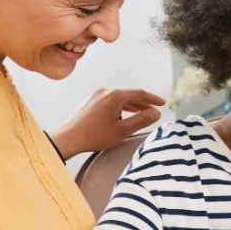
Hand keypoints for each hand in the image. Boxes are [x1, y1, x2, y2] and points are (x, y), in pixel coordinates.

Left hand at [49, 88, 165, 158]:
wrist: (68, 138)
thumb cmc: (94, 136)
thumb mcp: (123, 130)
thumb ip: (142, 120)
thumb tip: (155, 113)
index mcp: (114, 96)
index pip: (140, 94)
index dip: (153, 99)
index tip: (162, 103)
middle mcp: (104, 91)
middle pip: (128, 95)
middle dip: (142, 104)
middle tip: (153, 111)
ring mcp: (95, 95)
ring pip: (118, 99)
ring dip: (130, 106)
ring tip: (139, 114)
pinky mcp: (88, 101)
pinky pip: (107, 101)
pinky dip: (118, 107)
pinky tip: (120, 116)